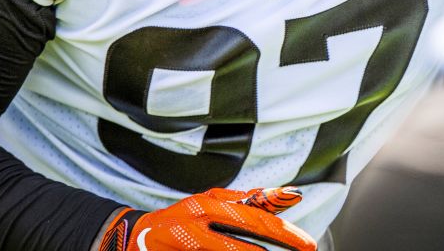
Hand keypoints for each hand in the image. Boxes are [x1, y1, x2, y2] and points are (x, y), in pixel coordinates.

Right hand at [97, 186, 316, 250]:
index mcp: (210, 203)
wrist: (136, 237)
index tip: (306, 241)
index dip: (283, 229)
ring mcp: (188, 237)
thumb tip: (281, 197)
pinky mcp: (182, 250)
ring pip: (229, 248)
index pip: (255, 215)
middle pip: (249, 227)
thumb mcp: (210, 204)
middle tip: (306, 247)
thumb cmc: (180, 219)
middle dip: (281, 240)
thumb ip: (241, 203)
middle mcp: (200, 218)